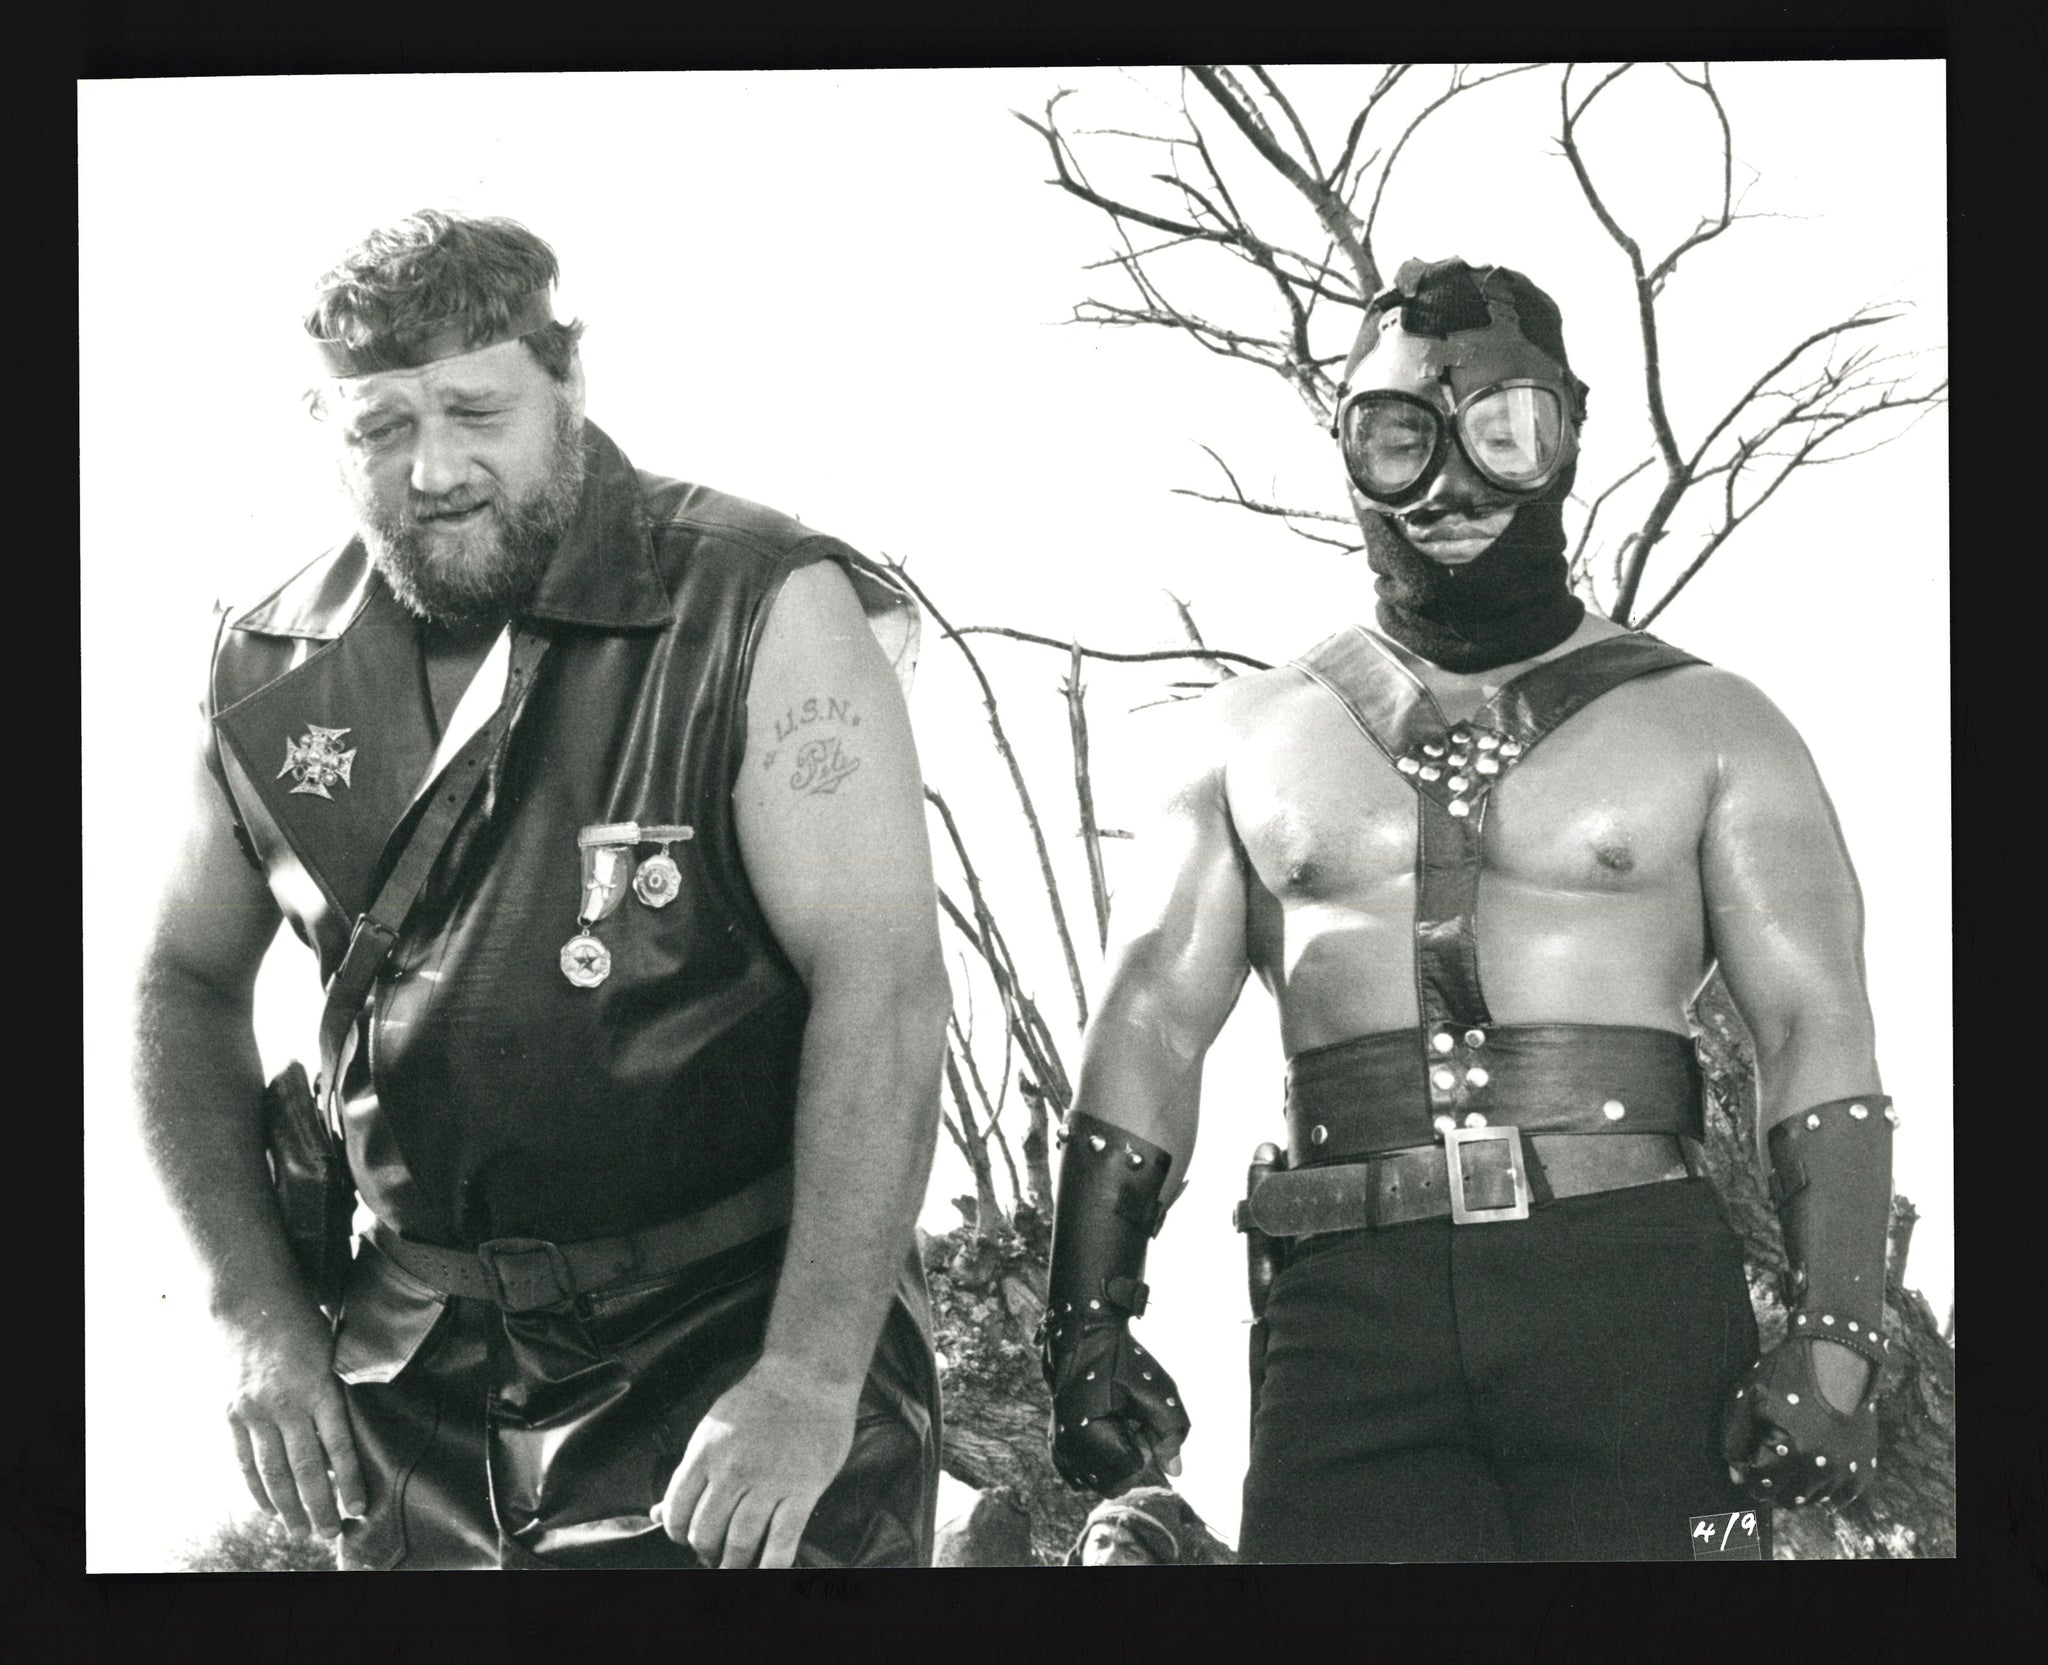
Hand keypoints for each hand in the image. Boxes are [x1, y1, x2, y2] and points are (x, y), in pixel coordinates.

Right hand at [221, 1302, 364, 1538]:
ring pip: (274, 1472)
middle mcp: (286, 1403)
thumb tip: (348, 1440)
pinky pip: (245, 1462)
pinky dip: (257, 1489)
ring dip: (289, 1507)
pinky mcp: (231, 1414)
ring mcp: (254, 1411)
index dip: (350, 1481)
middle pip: (306, 1468)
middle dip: (321, 1506)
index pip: (339, 1445)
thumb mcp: (333, 1351)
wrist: (249, 1299)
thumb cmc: (303, 1321)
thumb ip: (338, 1392)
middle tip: (332, 1534)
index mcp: (319, 1385)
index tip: (360, 1508)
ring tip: (303, 1531)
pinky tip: (271, 1509)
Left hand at [653, 1354, 858, 1567]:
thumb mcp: (713, 1425)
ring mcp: (768, 1482)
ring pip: (739, 1542)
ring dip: (733, 1563)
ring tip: (735, 1565)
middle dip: (705, 1552)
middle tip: (714, 1554)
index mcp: (705, 1451)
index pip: (676, 1510)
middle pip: (705, 1532)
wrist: (809, 1373)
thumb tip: (656, 1512)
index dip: (677, 1533)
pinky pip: (782, 1541)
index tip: (687, 1536)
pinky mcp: (802, 1490)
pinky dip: (770, 1566)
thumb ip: (689, 1470)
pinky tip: (765, 1572)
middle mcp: (732, 1469)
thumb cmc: (761, 1398)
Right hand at [1044, 1323, 1190, 1494]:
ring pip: (1100, 1479)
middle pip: (1115, 1481)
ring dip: (1114, 1458)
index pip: (1131, 1472)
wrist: (1085, 1333)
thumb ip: (1171, 1435)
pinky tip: (1104, 1430)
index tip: (1139, 1421)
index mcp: (1088, 1436)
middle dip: (1130, 1457)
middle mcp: (1068, 1448)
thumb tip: (1175, 1471)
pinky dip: (1100, 1459)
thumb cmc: (1122, 1360)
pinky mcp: (1057, 1445)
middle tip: (1130, 1422)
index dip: (1143, 1448)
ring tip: (1116, 1422)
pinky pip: (1084, 1473)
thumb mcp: (1158, 1392)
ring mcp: (1059, 1448)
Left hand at [1720, 1335, 1877, 1508]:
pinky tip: (1815, 1481)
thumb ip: (1736, 1438)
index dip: (1747, 1475)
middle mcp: (1819, 1467)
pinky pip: (1843, 1497)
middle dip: (1771, 1486)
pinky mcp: (1864, 1466)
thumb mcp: (1748, 1398)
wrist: (1836, 1356)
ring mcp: (1845, 1470)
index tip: (1746, 1464)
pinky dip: (1828, 1493)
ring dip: (1797, 1490)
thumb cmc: (1785, 1374)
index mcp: (1788, 1450)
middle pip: (1787, 1498)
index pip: (1759, 1484)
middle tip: (1766, 1469)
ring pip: (1813, 1500)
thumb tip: (1736, 1475)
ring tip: (1787, 1469)